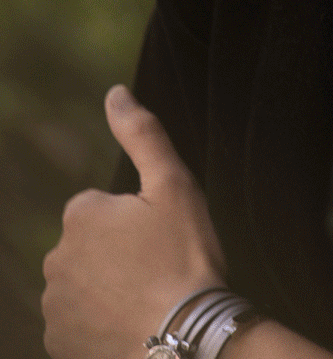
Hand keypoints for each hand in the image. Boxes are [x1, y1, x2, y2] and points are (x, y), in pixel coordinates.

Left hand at [42, 86, 226, 358]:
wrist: (184, 340)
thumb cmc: (184, 256)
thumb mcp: (175, 184)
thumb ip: (142, 134)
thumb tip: (116, 92)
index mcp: (80, 213)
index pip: (103, 207)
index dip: (137, 220)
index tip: (161, 239)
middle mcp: (56, 257)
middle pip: (91, 245)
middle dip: (117, 252)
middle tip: (157, 268)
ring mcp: (54, 304)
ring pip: (83, 282)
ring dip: (107, 287)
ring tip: (148, 298)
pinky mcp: (57, 343)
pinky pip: (77, 321)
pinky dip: (98, 321)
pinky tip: (132, 323)